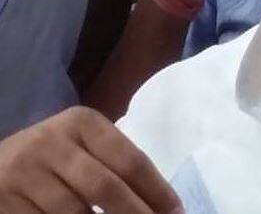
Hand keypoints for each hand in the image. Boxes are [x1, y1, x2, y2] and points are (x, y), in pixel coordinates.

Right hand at [0, 107, 180, 213]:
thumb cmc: (52, 158)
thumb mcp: (81, 147)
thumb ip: (115, 165)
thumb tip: (161, 203)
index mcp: (83, 123)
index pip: (131, 160)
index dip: (157, 191)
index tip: (177, 212)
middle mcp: (53, 142)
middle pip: (107, 187)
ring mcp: (25, 172)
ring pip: (77, 213)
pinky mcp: (5, 201)